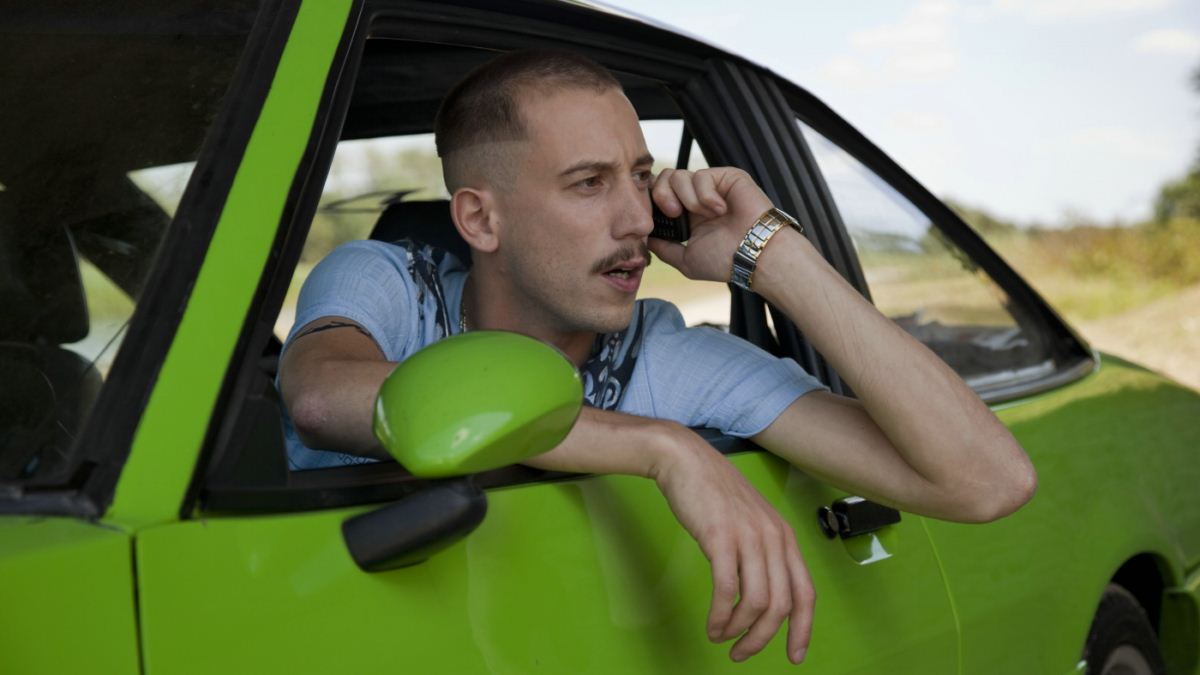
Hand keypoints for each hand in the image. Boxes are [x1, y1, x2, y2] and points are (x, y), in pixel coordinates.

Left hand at [647, 167, 773, 282]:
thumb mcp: (686, 260)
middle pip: (663, 179)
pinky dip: (705, 195)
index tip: (651, 214)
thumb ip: (664, 248)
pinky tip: (720, 210)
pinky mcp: (726, 177)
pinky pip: (701, 176)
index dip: (651, 200)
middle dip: (661, 194)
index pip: (659, 195)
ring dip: (686, 198)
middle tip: (674, 213)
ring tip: (705, 216)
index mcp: (686, 216)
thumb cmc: (725, 261)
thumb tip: (645, 239)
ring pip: (678, 175)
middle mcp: (696, 199)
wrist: (754, 255)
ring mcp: (711, 187)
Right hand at [652, 423, 814, 663]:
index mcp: (785, 537)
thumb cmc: (715, 492)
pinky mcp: (720, 538)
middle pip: (781, 605)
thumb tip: (762, 596)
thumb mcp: (752, 521)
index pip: (806, 593)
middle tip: (742, 653)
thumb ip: (763, 553)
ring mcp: (748, 537)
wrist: (686, 460)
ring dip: (739, 630)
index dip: (803, 629)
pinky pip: (727, 590)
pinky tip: (712, 624)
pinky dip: (720, 616)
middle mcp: (773, 538)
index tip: (794, 655)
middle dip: (763, 638)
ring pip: (757, 603)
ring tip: (722, 637)